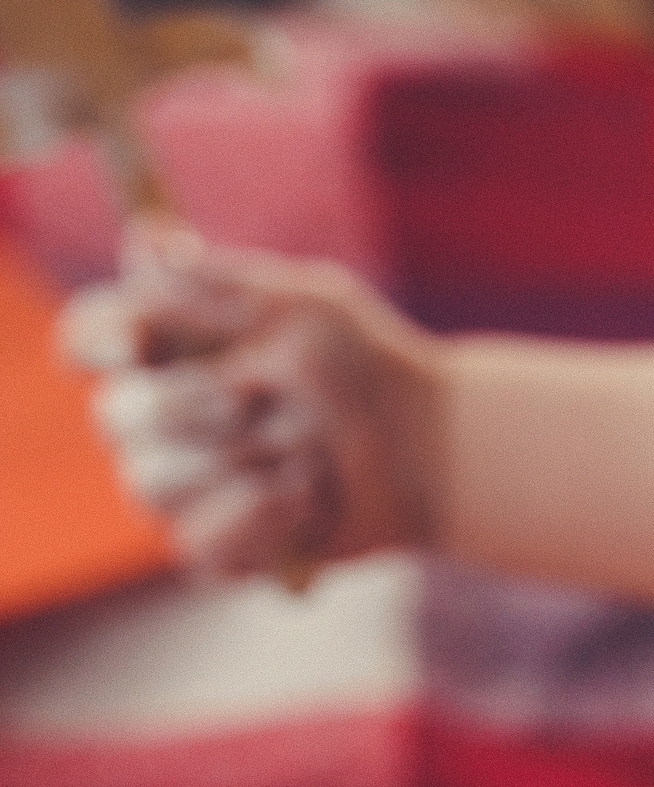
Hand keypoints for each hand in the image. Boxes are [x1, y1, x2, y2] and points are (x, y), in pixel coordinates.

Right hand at [56, 221, 444, 577]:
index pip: (88, 339)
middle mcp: (161, 416)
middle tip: (251, 401)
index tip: (137, 344)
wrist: (432, 447)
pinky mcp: (220, 541)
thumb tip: (145, 242)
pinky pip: (199, 543)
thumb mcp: (308, 309)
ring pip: (149, 483)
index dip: (98, 341)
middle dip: (187, 407)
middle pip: (114, 417)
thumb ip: (222, 286)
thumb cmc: (367, 365)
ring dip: (240, 461)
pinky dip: (259, 517)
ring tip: (308, 449)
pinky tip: (308, 497)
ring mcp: (184, 483)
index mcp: (170, 347)